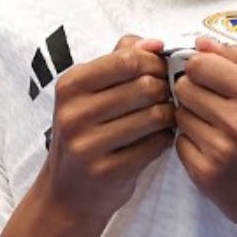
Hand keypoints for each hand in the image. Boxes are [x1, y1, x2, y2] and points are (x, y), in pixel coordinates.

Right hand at [39, 35, 176, 221]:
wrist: (67, 194)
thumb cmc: (86, 133)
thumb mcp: (88, 92)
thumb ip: (119, 59)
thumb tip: (154, 42)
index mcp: (69, 86)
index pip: (127, 59)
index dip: (154, 62)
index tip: (161, 71)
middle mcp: (73, 114)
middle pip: (145, 86)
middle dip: (165, 89)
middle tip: (166, 97)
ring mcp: (88, 145)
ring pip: (155, 115)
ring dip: (169, 115)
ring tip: (165, 118)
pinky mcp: (107, 171)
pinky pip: (156, 144)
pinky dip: (165, 140)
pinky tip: (158, 140)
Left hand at [172, 37, 236, 236]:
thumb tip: (202, 42)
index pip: (200, 64)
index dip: (200, 68)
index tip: (209, 78)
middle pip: (184, 87)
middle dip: (194, 92)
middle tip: (213, 106)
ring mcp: (220, 150)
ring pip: (179, 116)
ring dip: (193, 119)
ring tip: (218, 130)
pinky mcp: (206, 176)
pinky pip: (180, 145)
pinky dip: (192, 145)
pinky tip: (215, 151)